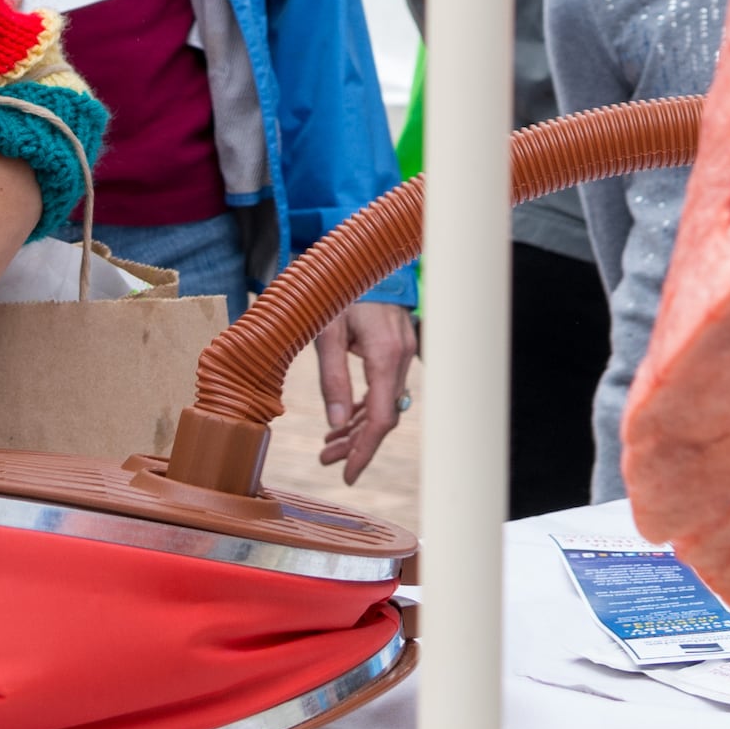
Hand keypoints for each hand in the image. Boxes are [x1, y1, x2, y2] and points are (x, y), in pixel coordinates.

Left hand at [311, 300, 416, 484]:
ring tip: (328, 446)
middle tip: (325, 458)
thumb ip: (331, 378)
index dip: (365, 450)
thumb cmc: (339, 290)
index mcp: (386, 356)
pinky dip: (364, 406)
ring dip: (357, 427)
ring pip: (383, 404)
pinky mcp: (398, 348)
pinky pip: (384, 388)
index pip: (380, 418)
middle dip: (356, 443)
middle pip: (383, 416)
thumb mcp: (326, 333)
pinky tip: (343, 421)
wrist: (362, 254)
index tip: (348, 474)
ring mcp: (403, 352)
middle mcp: (401, 357)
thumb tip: (334, 423)